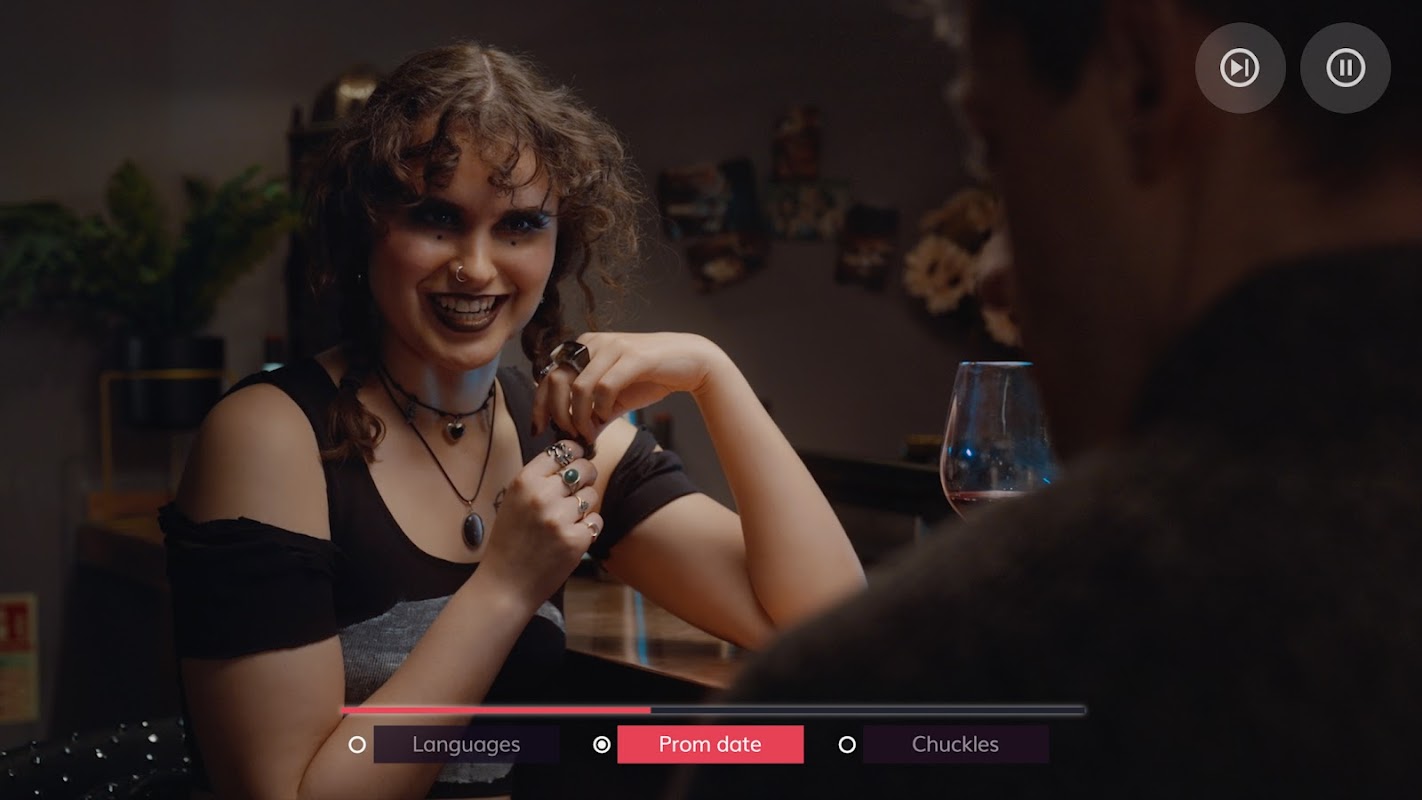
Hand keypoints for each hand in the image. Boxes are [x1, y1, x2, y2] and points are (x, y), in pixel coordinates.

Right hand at [478, 439, 602, 606]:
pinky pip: (596, 521)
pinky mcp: (576, 539)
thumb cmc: (510, 541)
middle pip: (584, 468)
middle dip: (586, 477)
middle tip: (578, 490)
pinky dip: (588, 529)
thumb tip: (573, 458)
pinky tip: (571, 537)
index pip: (563, 450)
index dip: (576, 453)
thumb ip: (539, 479)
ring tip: (567, 520)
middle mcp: (542, 495)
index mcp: (524, 481)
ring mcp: (560, 518)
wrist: (506, 584)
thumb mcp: (514, 501)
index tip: (578, 460)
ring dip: (585, 506)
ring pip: (592, 496)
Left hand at [532, 332, 728, 442]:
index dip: (539, 404)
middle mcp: (593, 342)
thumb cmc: (651, 378)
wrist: (691, 362)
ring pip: (578, 386)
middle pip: (556, 379)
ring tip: (588, 433)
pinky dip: (600, 409)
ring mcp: (613, 347)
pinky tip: (607, 419)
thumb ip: (594, 412)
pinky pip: (604, 387)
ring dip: (579, 417)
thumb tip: (574, 436)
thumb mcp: (616, 398)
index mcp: (583, 347)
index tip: (538, 429)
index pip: (548, 375)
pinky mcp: (632, 357)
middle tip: (569, 434)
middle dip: (558, 413)